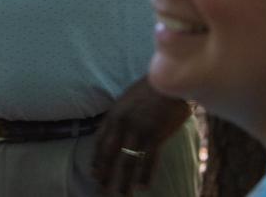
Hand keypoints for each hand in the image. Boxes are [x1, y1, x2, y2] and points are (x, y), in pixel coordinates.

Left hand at [91, 80, 191, 195]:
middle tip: (102, 189)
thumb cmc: (152, 88)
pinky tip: (142, 185)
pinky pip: (148, 159)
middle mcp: (122, 124)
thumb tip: (117, 131)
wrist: (172, 79)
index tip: (94, 173)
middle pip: (109, 154)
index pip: (100, 142)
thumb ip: (121, 115)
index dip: (96, 159)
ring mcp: (138, 129)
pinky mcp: (156, 134)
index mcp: (114, 114)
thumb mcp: (128, 99)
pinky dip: (144, 174)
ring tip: (122, 194)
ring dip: (124, 180)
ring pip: (127, 161)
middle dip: (105, 174)